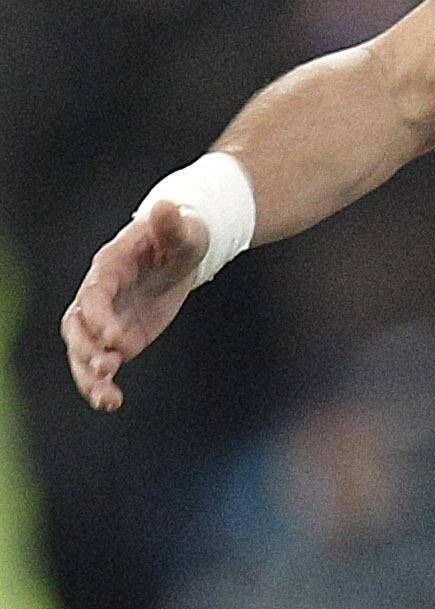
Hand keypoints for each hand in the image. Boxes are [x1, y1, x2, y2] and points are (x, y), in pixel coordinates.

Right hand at [64, 203, 206, 411]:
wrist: (181, 251)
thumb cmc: (182, 235)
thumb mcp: (184, 229)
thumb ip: (172, 223)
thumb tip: (165, 205)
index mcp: (109, 267)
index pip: (94, 294)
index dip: (100, 317)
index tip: (115, 339)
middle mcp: (99, 295)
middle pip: (77, 326)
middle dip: (87, 348)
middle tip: (107, 368)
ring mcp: (106, 319)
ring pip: (82, 350)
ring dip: (88, 375)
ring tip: (106, 398)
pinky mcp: (119, 337)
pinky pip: (102, 362)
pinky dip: (101, 383)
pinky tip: (112, 403)